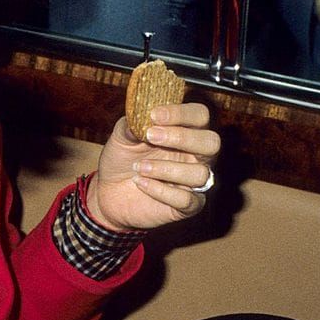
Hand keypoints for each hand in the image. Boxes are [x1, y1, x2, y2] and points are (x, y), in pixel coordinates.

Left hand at [88, 104, 219, 231]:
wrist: (108, 191)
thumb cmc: (122, 159)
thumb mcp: (121, 137)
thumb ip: (132, 124)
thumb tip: (141, 118)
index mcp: (185, 131)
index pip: (200, 115)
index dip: (182, 113)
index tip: (155, 115)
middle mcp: (196, 155)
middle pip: (212, 142)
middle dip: (182, 138)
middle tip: (151, 136)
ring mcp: (194, 182)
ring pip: (200, 173)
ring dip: (166, 169)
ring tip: (138, 167)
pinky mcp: (187, 206)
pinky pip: (188, 200)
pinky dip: (162, 191)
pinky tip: (141, 183)